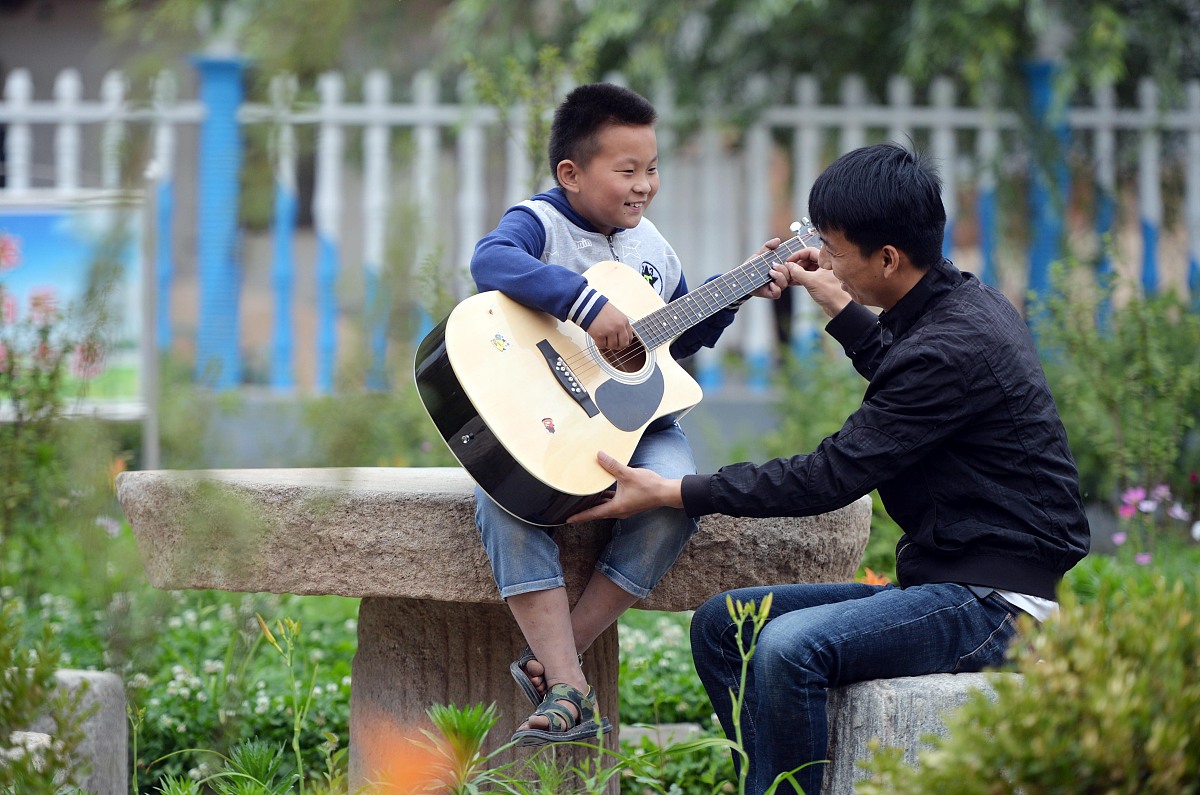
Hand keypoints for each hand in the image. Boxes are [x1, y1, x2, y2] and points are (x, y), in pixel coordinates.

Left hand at [566, 451, 684, 522]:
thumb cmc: (649, 486)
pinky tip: (603, 490)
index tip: (568, 519)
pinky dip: (606, 498)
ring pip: (606, 507)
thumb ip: (612, 465)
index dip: (580, 516)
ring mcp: (625, 508)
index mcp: (616, 508)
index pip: (593, 514)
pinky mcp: (630, 503)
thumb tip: (599, 456)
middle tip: (572, 510)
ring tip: (584, 499)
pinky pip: (613, 502)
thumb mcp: (628, 474)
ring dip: (596, 504)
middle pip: (597, 512)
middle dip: (585, 511)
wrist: (666, 492)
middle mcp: (619, 511)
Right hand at [586, 302, 634, 349]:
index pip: (629, 338)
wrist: (590, 305)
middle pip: (623, 344)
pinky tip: (597, 338)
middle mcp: (619, 326)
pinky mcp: (599, 335)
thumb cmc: (602, 310)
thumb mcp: (617, 315)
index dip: (624, 342)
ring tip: (603, 338)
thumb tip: (622, 339)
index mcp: (624, 321)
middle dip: (617, 346)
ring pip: (612, 346)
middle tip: (612, 343)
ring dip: (607, 344)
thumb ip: (621, 326)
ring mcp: (609, 331)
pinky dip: (599, 344)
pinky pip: (601, 346)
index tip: (620, 343)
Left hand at [748, 238, 789, 299]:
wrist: (740, 277)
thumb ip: (768, 247)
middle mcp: (779, 278)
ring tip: (770, 272)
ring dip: (779, 277)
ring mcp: (775, 286)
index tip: (786, 259)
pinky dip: (775, 288)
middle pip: (790, 275)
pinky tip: (770, 283)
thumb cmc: (750, 267)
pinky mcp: (769, 293)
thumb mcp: (759, 254)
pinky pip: (777, 293)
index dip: (791, 264)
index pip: (791, 267)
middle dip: (783, 269)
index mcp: (779, 269)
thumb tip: (777, 240)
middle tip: (774, 265)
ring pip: (785, 284)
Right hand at [785, 250, 851, 318]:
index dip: (797, 255)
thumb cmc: (831, 293)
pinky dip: (800, 279)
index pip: (809, 252)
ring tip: (788, 277)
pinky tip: (792, 282)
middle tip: (787, 270)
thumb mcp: (811, 281)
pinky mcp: (820, 283)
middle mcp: (825, 266)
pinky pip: (808, 278)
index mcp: (826, 261)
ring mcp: (822, 275)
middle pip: (807, 260)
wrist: (840, 308)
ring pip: (807, 270)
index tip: (789, 261)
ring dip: (797, 273)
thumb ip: (798, 272)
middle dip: (796, 265)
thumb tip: (789, 266)